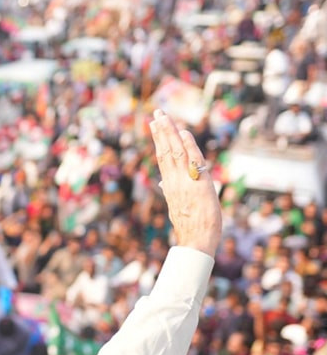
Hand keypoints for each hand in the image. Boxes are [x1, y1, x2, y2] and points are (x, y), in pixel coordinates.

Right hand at [149, 109, 221, 256]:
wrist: (195, 240)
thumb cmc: (190, 227)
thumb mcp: (178, 206)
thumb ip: (173, 192)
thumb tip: (164, 183)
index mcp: (169, 185)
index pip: (162, 158)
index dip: (159, 140)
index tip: (155, 125)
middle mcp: (174, 181)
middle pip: (166, 150)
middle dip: (162, 131)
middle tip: (157, 114)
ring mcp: (185, 181)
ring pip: (176, 152)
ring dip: (170, 132)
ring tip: (164, 117)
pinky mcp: (199, 184)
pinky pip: (193, 160)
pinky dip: (189, 145)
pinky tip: (184, 132)